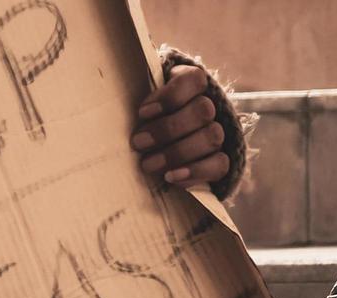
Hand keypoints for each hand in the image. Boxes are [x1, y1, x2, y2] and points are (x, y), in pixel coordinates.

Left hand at [132, 64, 228, 187]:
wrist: (161, 146)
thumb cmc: (145, 119)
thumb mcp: (143, 104)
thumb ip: (141, 103)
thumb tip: (115, 106)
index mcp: (193, 84)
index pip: (194, 80)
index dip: (170, 96)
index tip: (142, 113)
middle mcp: (211, 106)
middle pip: (202, 111)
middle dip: (167, 129)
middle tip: (138, 143)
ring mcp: (220, 132)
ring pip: (212, 137)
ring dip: (177, 152)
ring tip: (148, 164)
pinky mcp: (221, 160)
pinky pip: (220, 165)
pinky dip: (195, 171)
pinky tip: (170, 177)